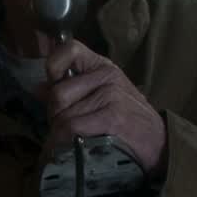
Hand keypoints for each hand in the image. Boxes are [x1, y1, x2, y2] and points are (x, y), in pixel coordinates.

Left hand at [39, 36, 167, 176]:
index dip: (54, 67)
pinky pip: (72, 127)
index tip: (54, 87)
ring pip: (63, 115)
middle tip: (65, 128)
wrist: (158, 144)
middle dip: (55, 115)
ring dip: (60, 133)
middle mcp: (107, 75)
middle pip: (58, 93)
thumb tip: (37, 87)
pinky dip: (65, 141)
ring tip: (73, 139)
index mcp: (103, 67)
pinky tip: (71, 147)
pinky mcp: (112, 116)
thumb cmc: (127, 122)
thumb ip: (70, 90)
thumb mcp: (102, 98)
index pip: (69, 49)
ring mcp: (111, 95)